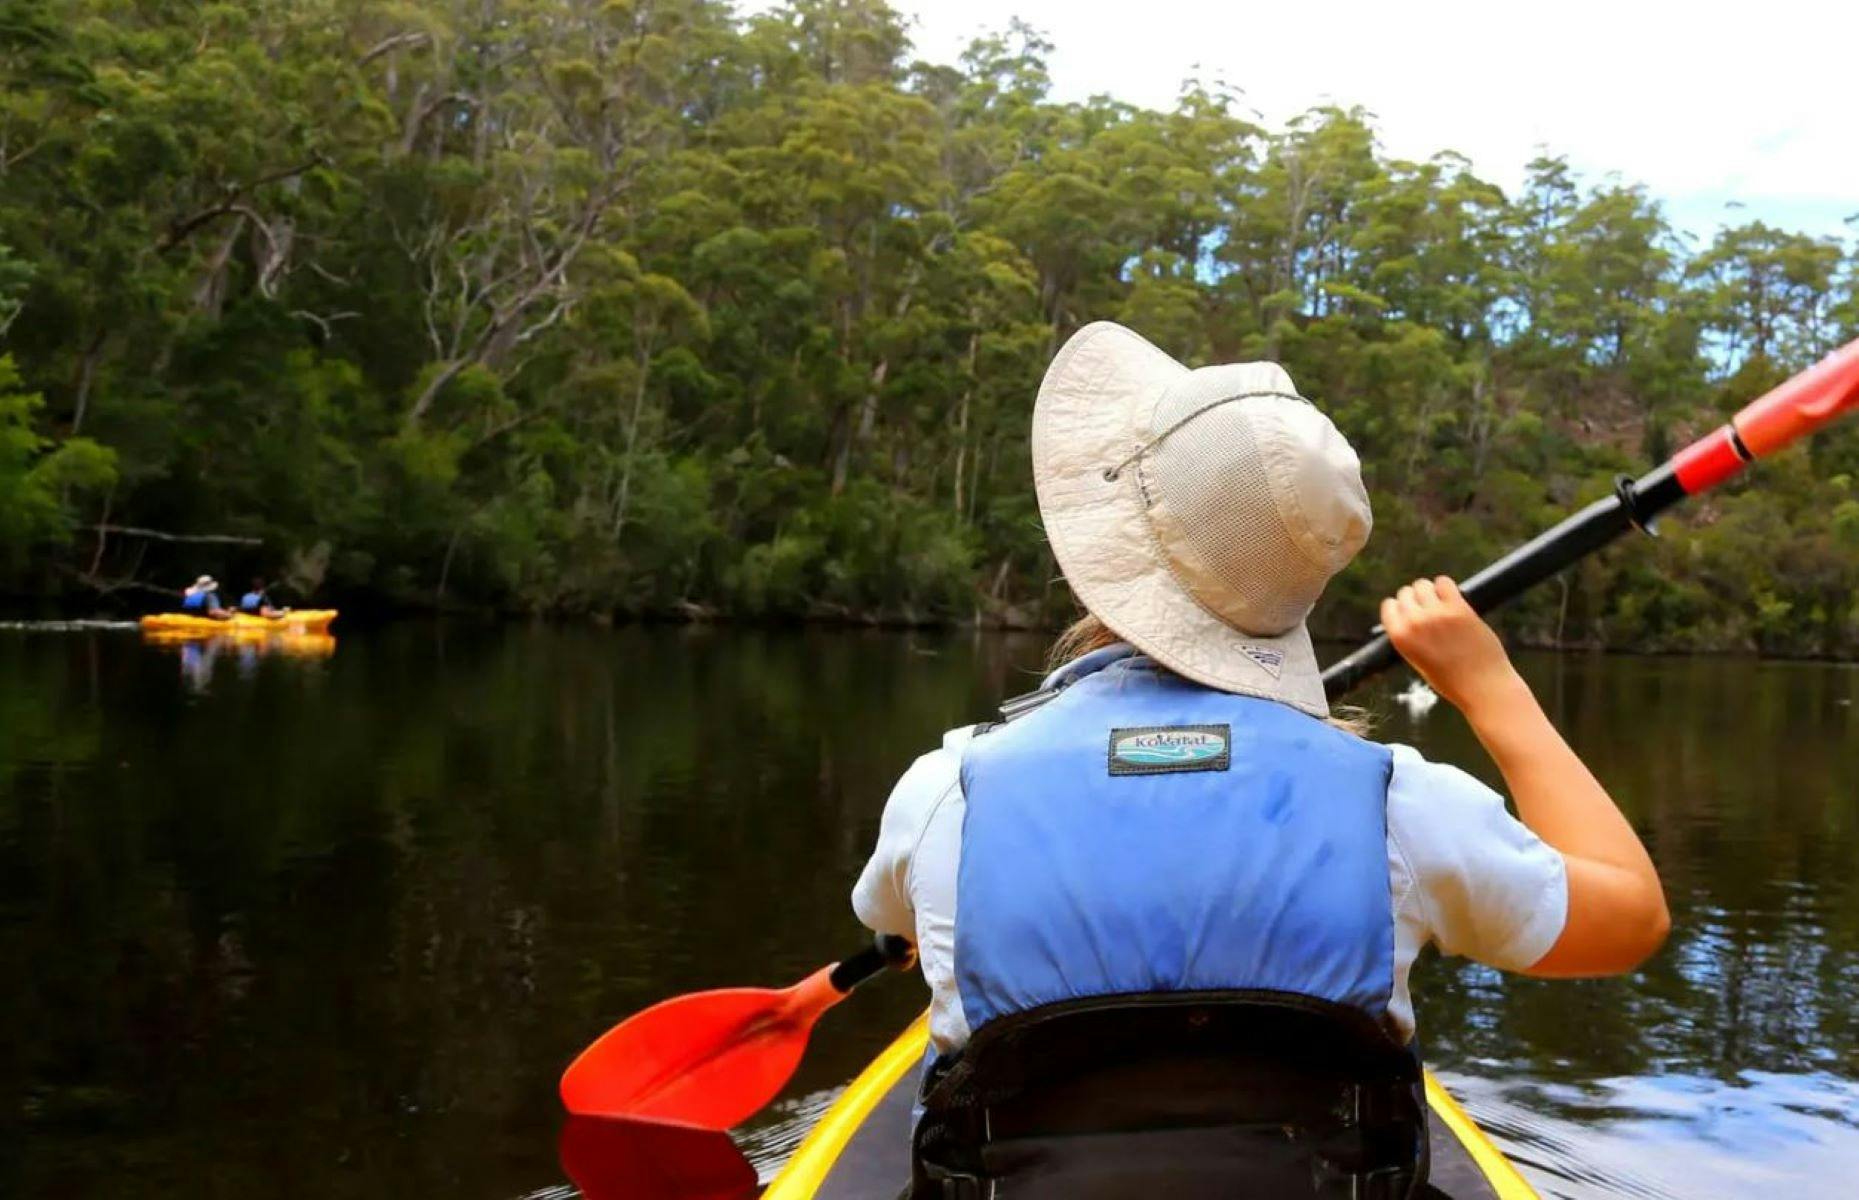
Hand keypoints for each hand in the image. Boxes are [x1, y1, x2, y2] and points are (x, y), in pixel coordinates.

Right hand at [1379, 576, 1519, 713]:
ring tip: (1441, 603)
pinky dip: (1446, 587)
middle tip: (1428, 609)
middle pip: (1406, 593)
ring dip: (1430, 591)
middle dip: (1415, 599)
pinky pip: (1444, 582)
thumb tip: (1412, 613)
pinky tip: (1452, 597)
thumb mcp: (1419, 661)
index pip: (1389, 606)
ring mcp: (1437, 613)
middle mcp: (1414, 623)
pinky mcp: (1458, 608)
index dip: (1400, 608)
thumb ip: (1412, 637)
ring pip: (1423, 585)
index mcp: (1400, 638)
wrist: (1483, 686)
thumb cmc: (1453, 680)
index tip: (1409, 611)